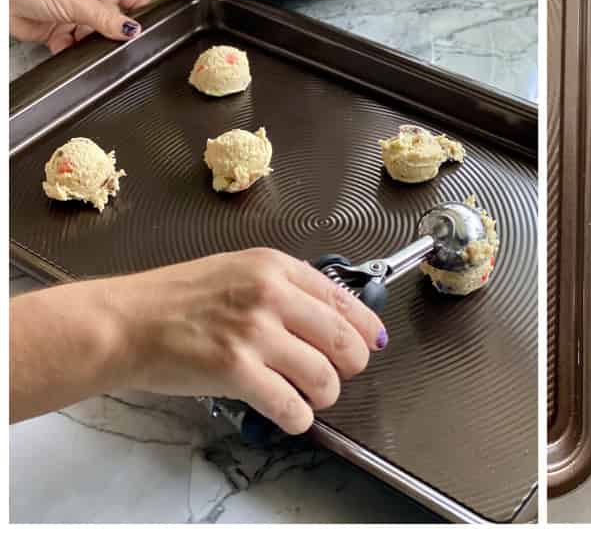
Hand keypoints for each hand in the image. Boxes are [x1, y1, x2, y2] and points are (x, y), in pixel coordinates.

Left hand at [9, 0, 151, 53]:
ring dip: (91, 45)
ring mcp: (77, 16)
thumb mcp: (80, 2)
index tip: (145, 31)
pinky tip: (66, 47)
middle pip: (117, 22)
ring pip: (96, 38)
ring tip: (87, 46)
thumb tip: (134, 31)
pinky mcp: (61, 31)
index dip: (143, 14)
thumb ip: (108, 19)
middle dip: (114, 35)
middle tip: (115, 44)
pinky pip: (75, 47)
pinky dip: (72, 51)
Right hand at [111, 249, 386, 433]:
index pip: (343, 299)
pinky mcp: (236, 370)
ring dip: (326, 394)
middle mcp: (271, 295)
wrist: (125, 323)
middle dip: (351, 365)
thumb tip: (327, 315)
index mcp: (275, 267)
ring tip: (313, 397)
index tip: (372, 342)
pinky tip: (294, 416)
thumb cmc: (174, 299)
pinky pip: (290, 404)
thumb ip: (282, 287)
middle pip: (343, 339)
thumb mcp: (238, 271)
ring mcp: (255, 333)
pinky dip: (299, 417)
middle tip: (341, 375)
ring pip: (323, 375)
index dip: (365, 328)